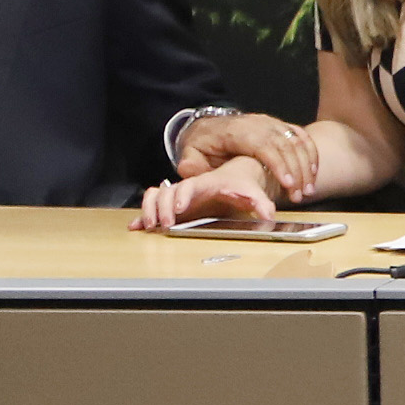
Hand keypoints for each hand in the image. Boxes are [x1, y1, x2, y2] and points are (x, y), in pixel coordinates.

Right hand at [136, 157, 273, 231]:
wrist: (234, 178)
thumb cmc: (239, 185)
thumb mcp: (251, 193)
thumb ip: (260, 203)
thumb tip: (269, 215)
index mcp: (204, 183)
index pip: (190, 186)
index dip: (183, 195)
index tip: (180, 206)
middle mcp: (187, 188)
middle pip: (167, 192)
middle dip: (163, 207)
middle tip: (166, 224)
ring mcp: (177, 196)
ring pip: (154, 196)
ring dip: (149, 209)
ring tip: (150, 226)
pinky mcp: (172, 206)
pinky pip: (152, 205)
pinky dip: (142, 215)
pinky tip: (135, 227)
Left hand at [181, 110, 319, 202]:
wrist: (212, 125)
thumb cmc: (205, 143)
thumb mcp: (191, 152)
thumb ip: (190, 163)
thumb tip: (189, 170)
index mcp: (238, 131)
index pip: (264, 145)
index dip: (278, 164)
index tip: (287, 184)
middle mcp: (259, 124)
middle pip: (285, 145)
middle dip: (297, 171)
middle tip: (300, 195)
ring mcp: (272, 123)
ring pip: (296, 140)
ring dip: (306, 165)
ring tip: (309, 190)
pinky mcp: (280, 126)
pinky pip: (301, 136)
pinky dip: (311, 154)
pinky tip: (314, 172)